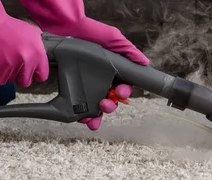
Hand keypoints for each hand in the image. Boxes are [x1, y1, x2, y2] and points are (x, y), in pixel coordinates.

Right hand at [0, 0, 48, 86]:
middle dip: (20, 76)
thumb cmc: (8, 26)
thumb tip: (40, 60)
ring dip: (7, 73)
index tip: (30, 73)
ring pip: (12, 80)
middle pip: (26, 81)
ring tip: (3, 60)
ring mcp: (13, 65)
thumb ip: (38, 48)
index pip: (42, 75)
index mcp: (38, 52)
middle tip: (14, 66)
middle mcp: (28, 60)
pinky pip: (0, 80)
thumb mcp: (31, 33)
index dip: (35, 74)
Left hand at [20, 0, 149, 129]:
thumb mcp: (112, 38)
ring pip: (95, 107)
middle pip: (111, 100)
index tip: (120, 92)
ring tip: (92, 119)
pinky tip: (80, 118)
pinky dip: (81, 115)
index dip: (123, 92)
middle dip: (110, 106)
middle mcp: (102, 80)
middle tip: (105, 104)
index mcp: (113, 70)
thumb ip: (128, 50)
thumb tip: (144, 62)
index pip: (123, 87)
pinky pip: (79, 106)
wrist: (67, 27)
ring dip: (96, 116)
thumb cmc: (90, 32)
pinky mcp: (74, 88)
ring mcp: (88, 85)